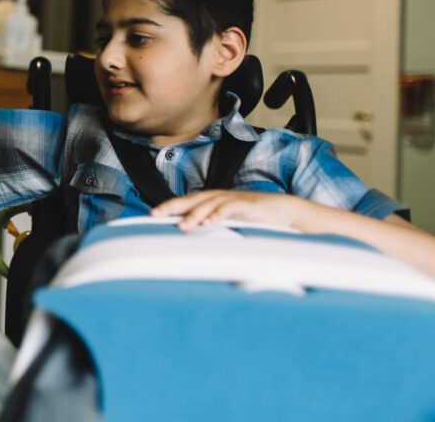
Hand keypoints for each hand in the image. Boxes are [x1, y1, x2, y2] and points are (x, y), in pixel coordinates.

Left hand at [151, 190, 310, 230]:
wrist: (282, 210)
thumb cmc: (252, 217)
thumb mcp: (228, 222)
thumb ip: (211, 226)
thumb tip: (192, 238)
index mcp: (211, 201)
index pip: (186, 203)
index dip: (169, 207)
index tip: (152, 214)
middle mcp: (218, 197)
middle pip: (191, 200)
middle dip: (173, 207)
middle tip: (156, 215)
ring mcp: (231, 199)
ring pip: (208, 204)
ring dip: (194, 215)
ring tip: (183, 226)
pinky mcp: (246, 205)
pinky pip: (229, 209)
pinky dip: (219, 215)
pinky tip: (210, 223)